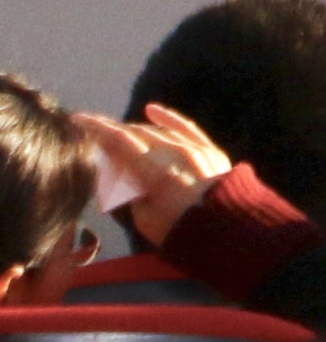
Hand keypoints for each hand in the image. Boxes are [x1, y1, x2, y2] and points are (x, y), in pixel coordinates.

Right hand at [83, 106, 227, 244]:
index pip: (120, 142)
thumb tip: (127, 177)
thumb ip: (132, 194)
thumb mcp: (145, 219)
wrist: (230, 230)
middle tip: (96, 137)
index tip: (79, 119)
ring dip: (136, 131)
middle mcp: (176, 153)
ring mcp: (196, 149)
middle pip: (138, 134)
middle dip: (114, 133)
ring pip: (159, 132)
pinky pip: (186, 128)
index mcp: (156, 171)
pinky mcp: (211, 151)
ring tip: (118, 135)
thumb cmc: (182, 232)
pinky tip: (152, 110)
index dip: (97, 129)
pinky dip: (168, 119)